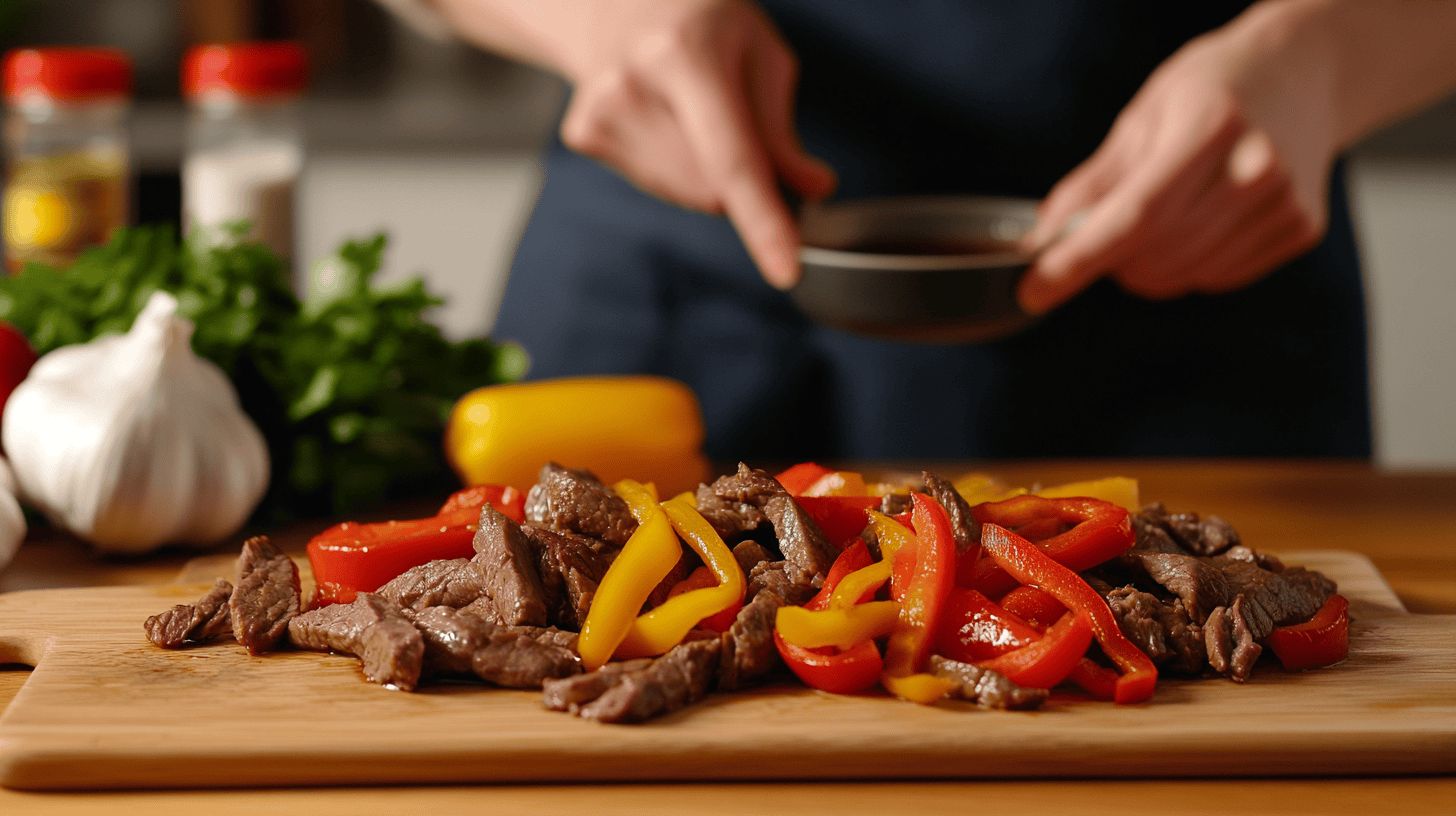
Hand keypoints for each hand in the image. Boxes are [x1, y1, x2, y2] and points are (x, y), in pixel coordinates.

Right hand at [555, 0, 834, 288]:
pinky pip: (659, 187)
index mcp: (685, 56)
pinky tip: (662, 118)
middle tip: (731, 116)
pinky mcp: (584, 134)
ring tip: (690, 109)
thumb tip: (813, 189)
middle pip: (712, 188)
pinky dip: (676, 169)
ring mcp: (600, 113)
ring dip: (707, 175)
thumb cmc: (701, 21)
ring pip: (688, 195)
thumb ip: (781, 128)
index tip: (786, 272)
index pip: (732, 160)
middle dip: (741, 178)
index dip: (763, 221)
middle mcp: (633, 84)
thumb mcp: (758, 52)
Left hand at [1018, 6, 1338, 312]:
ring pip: (1182, 277)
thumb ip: (1092, 185)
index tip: (1033, 290)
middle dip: (1112, 258)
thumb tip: (1043, 242)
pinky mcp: (1300, 228)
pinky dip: (1191, 263)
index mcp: (1210, 128)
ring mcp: (1285, 202)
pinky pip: (1217, 278)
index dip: (1078, 260)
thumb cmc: (1213, 88)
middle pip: (1153, 256)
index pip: (1134, 217)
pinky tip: (1204, 218)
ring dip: (1150, 264)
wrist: (1303, 73)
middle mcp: (1256, 168)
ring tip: (1166, 213)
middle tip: (1111, 226)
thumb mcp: (1143, 117)